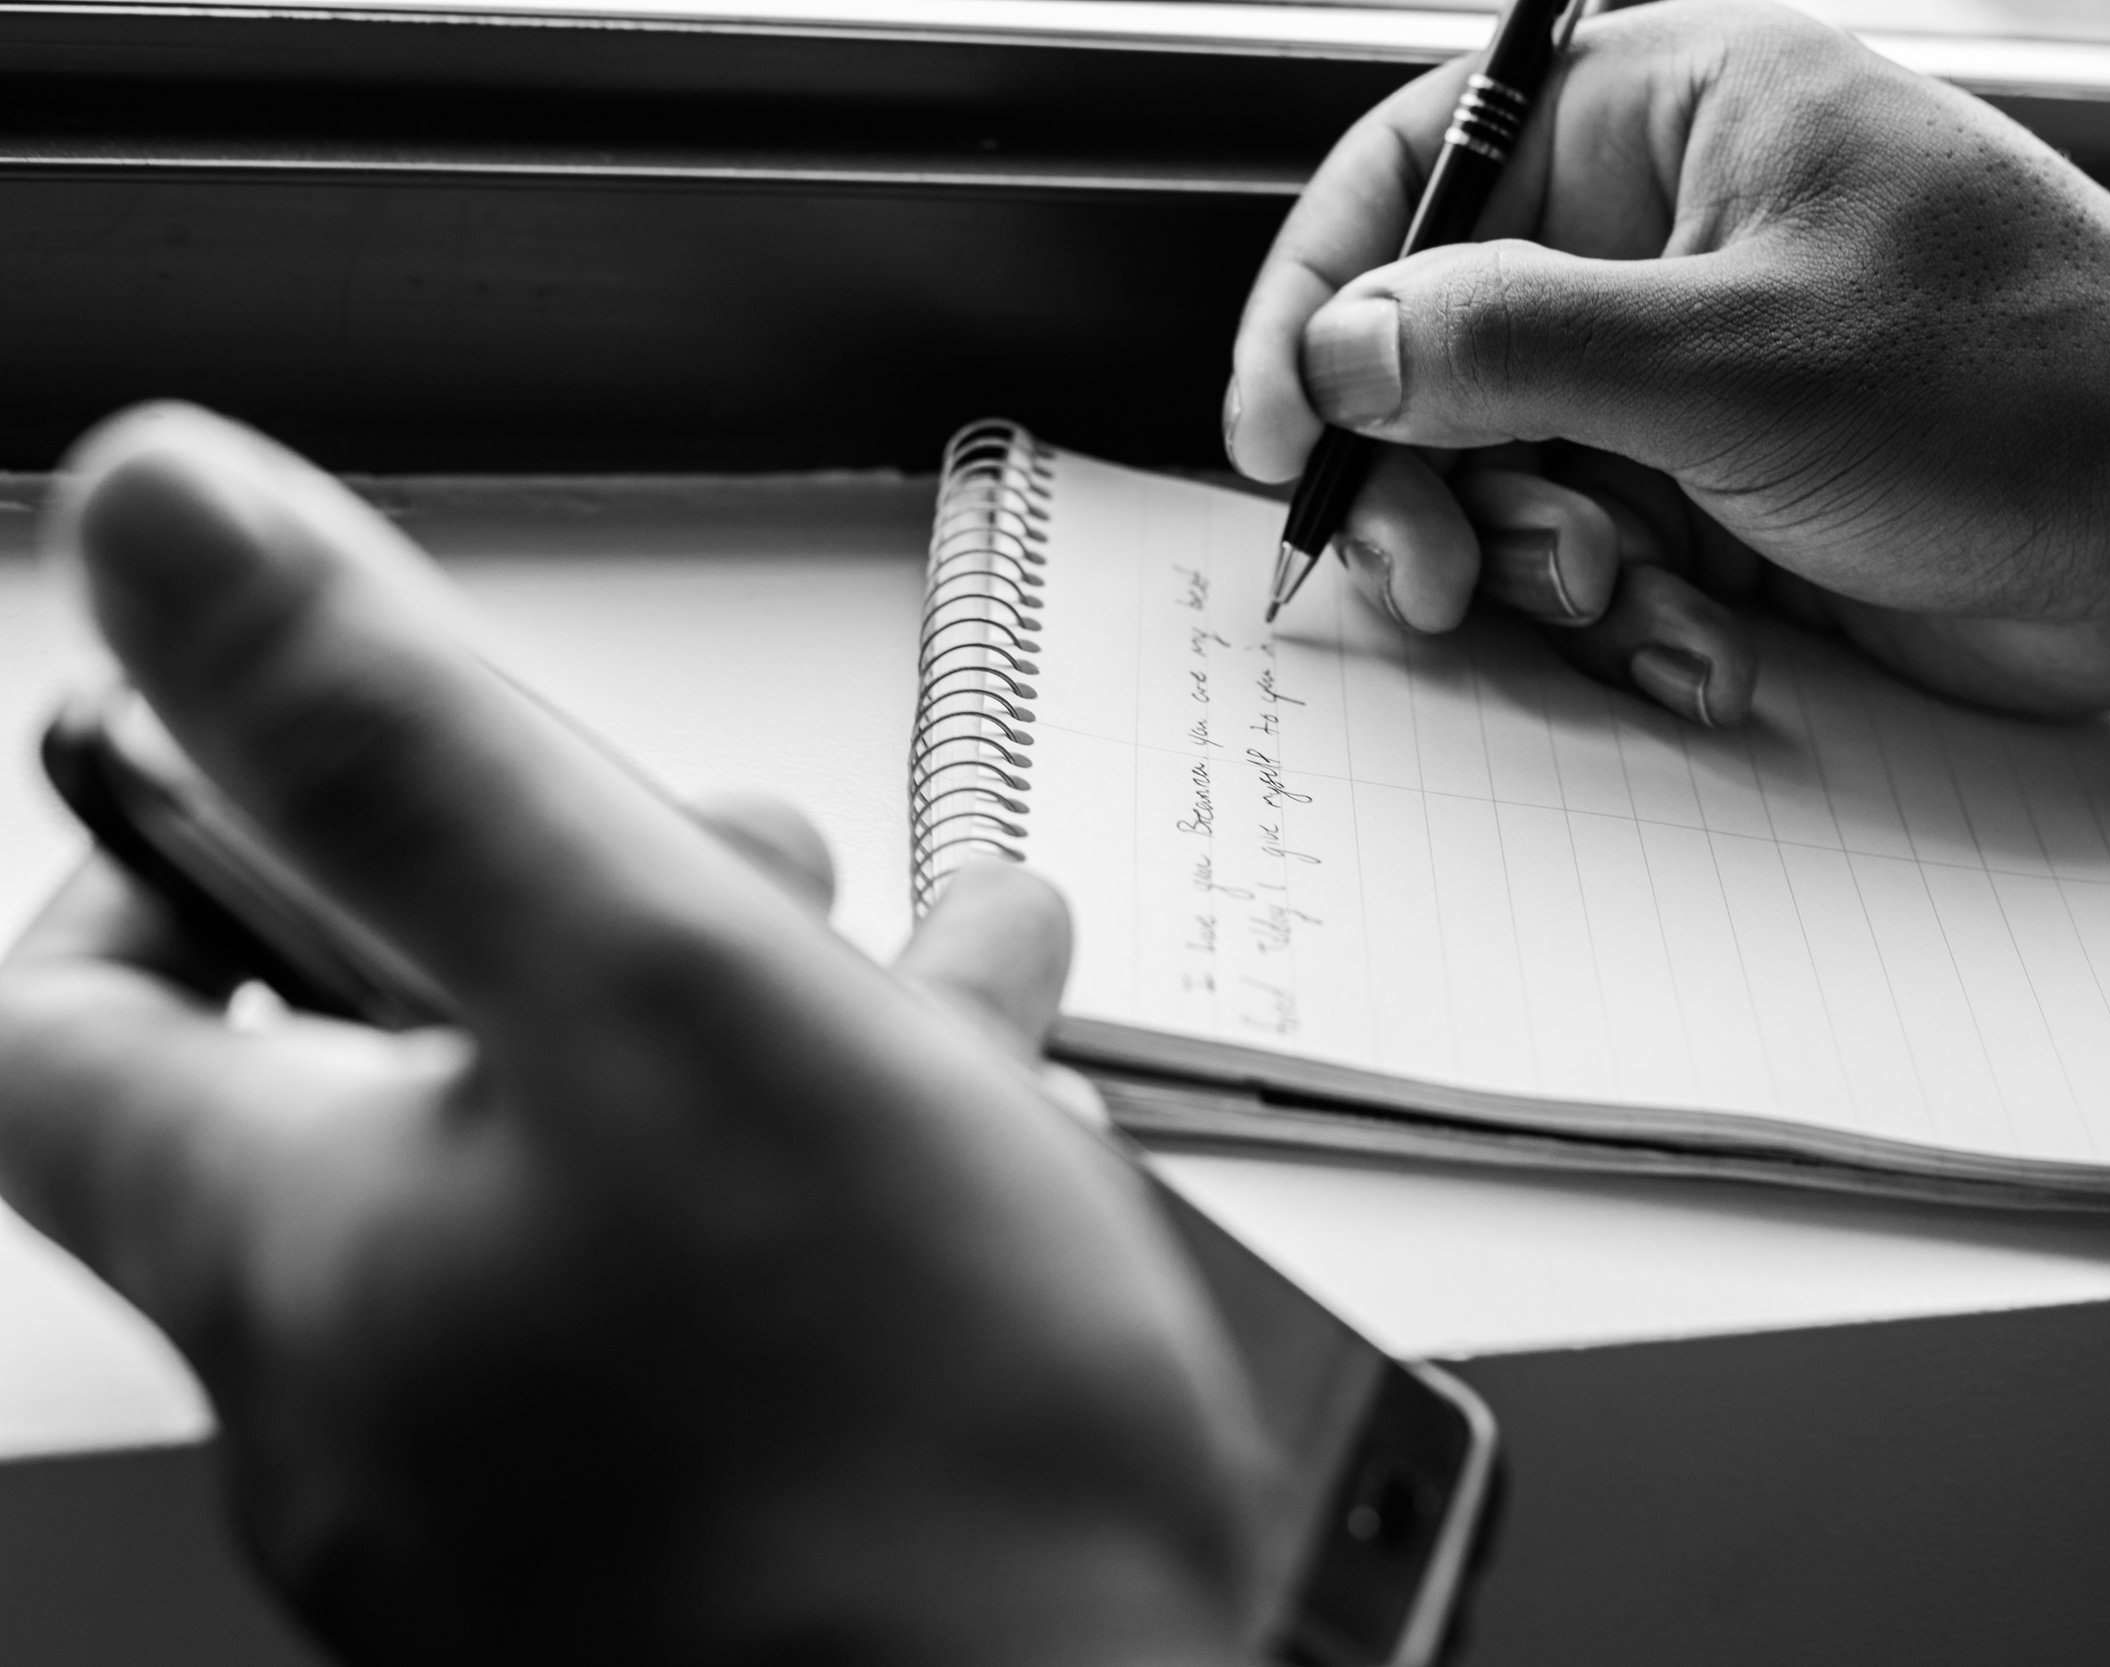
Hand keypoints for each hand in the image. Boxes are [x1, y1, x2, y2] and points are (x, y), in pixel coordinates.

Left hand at [0, 406, 1258, 1666]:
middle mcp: (385, 1391)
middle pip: (372, 1088)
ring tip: (887, 951)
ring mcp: (546, 1476)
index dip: (146, 847)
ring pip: (588, 1176)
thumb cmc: (893, 1442)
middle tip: (683, 848)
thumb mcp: (660, 994)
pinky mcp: (708, 1525)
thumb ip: (410, 751)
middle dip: (534, 911)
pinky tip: (984, 1101)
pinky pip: (722, 1291)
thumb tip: (163, 513)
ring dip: (719, 1017)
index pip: (70, 1028)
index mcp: (305, 1253)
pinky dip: (824, 1155)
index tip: (284, 755)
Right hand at [1230, 0, 2109, 721]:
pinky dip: (1623, 619)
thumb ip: (1516, 344)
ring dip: (1534, 562)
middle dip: (1425, 474)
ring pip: (1500, 472)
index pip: (1420, 168)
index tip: (1278, 426)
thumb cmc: (2019, 392)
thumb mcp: (1739, 359)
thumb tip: (1343, 348)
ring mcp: (1684, 374)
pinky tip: (1707, 643)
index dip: (1323, 293)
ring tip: (1629, 593)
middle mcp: (1661, 238)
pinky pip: (1589, 557)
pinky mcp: (1714, 494)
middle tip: (1430, 576)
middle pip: (1436, 345)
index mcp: (1669, 122)